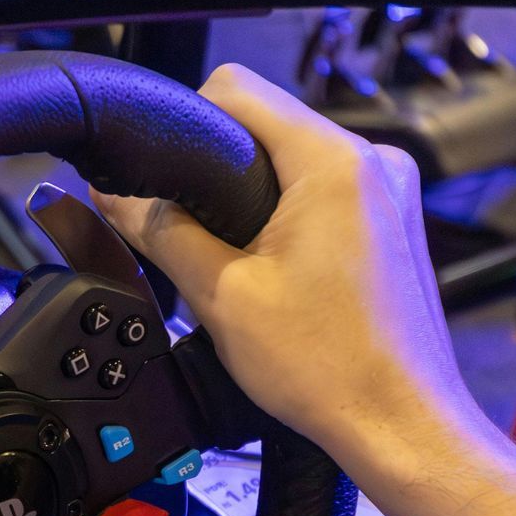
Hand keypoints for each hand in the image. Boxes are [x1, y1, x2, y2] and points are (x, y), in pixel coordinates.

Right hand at [95, 63, 481, 497]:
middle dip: (224, 174)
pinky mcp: (394, 226)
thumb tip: (115, 197)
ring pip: (296, 166)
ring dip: (259, 205)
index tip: (164, 170)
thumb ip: (161, 232)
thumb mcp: (220, 296)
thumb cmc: (332, 370)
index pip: (238, 88)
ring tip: (246, 269)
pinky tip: (282, 280)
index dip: (186, 121)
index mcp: (334, 162)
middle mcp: (374, 164)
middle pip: (268, 127)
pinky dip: (294, 225)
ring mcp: (392, 193)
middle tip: (203, 241)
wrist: (400, 426)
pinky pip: (327, 198)